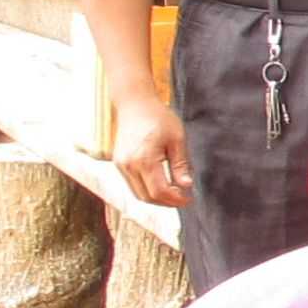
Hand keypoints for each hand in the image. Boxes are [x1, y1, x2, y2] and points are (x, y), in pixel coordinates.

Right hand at [111, 93, 192, 208]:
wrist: (135, 104)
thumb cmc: (158, 118)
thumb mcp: (177, 139)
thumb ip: (181, 165)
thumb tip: (186, 186)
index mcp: (144, 159)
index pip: (159, 191)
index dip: (175, 199)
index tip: (189, 199)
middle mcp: (128, 166)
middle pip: (147, 197)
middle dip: (167, 202)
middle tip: (183, 198)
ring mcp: (120, 166)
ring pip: (138, 194)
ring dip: (156, 198)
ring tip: (174, 194)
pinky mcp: (118, 164)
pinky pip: (132, 185)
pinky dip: (146, 190)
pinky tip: (160, 185)